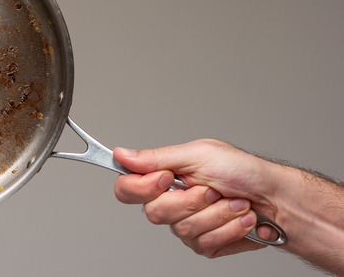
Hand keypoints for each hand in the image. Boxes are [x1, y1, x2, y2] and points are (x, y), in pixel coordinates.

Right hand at [113, 139, 279, 257]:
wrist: (277, 199)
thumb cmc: (243, 171)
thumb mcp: (198, 154)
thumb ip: (156, 158)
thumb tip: (121, 154)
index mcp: (163, 177)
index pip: (126, 189)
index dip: (142, 187)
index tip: (168, 178)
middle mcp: (170, 203)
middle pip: (154, 213)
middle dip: (192, 201)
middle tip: (213, 189)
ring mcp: (186, 226)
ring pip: (184, 230)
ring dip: (218, 214)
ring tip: (236, 203)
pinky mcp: (205, 245)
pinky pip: (205, 244)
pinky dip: (229, 228)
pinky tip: (242, 219)